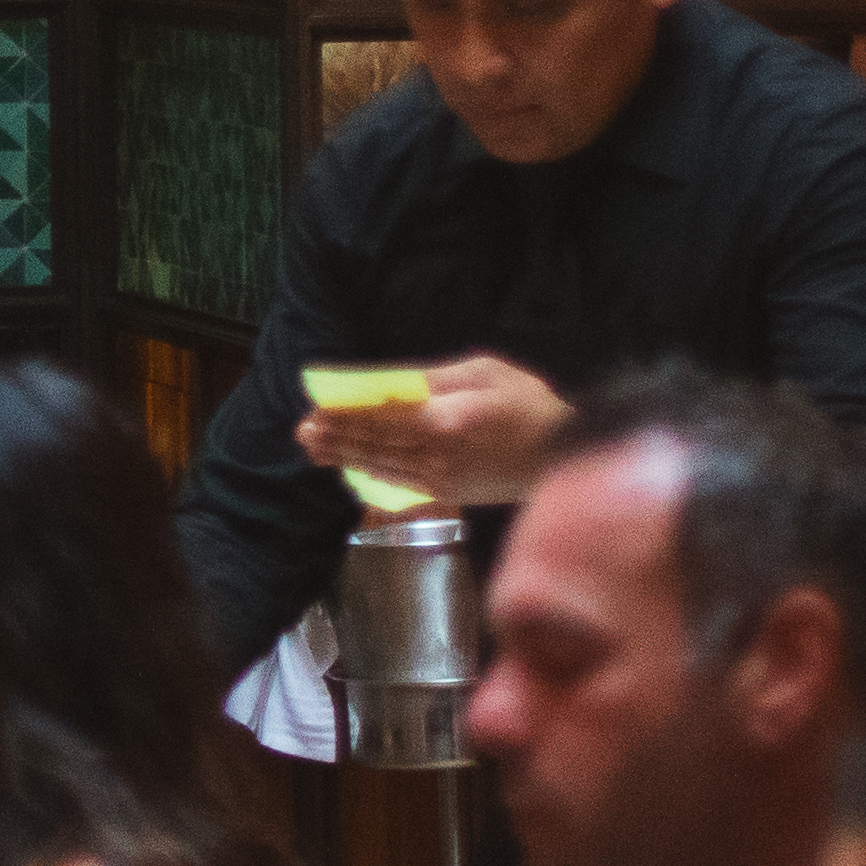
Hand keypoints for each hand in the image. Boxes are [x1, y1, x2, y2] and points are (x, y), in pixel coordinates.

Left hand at [294, 353, 573, 504]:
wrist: (565, 455)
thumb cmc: (527, 403)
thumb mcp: (483, 372)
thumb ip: (433, 379)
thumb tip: (389, 385)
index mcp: (444, 420)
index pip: (379, 419)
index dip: (344, 416)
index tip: (315, 409)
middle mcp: (436, 454)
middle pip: (374, 446)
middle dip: (334, 438)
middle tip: (301, 432)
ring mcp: (441, 479)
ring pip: (381, 467)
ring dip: (344, 457)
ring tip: (314, 449)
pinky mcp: (449, 493)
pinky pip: (400, 483)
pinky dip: (372, 474)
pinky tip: (353, 468)